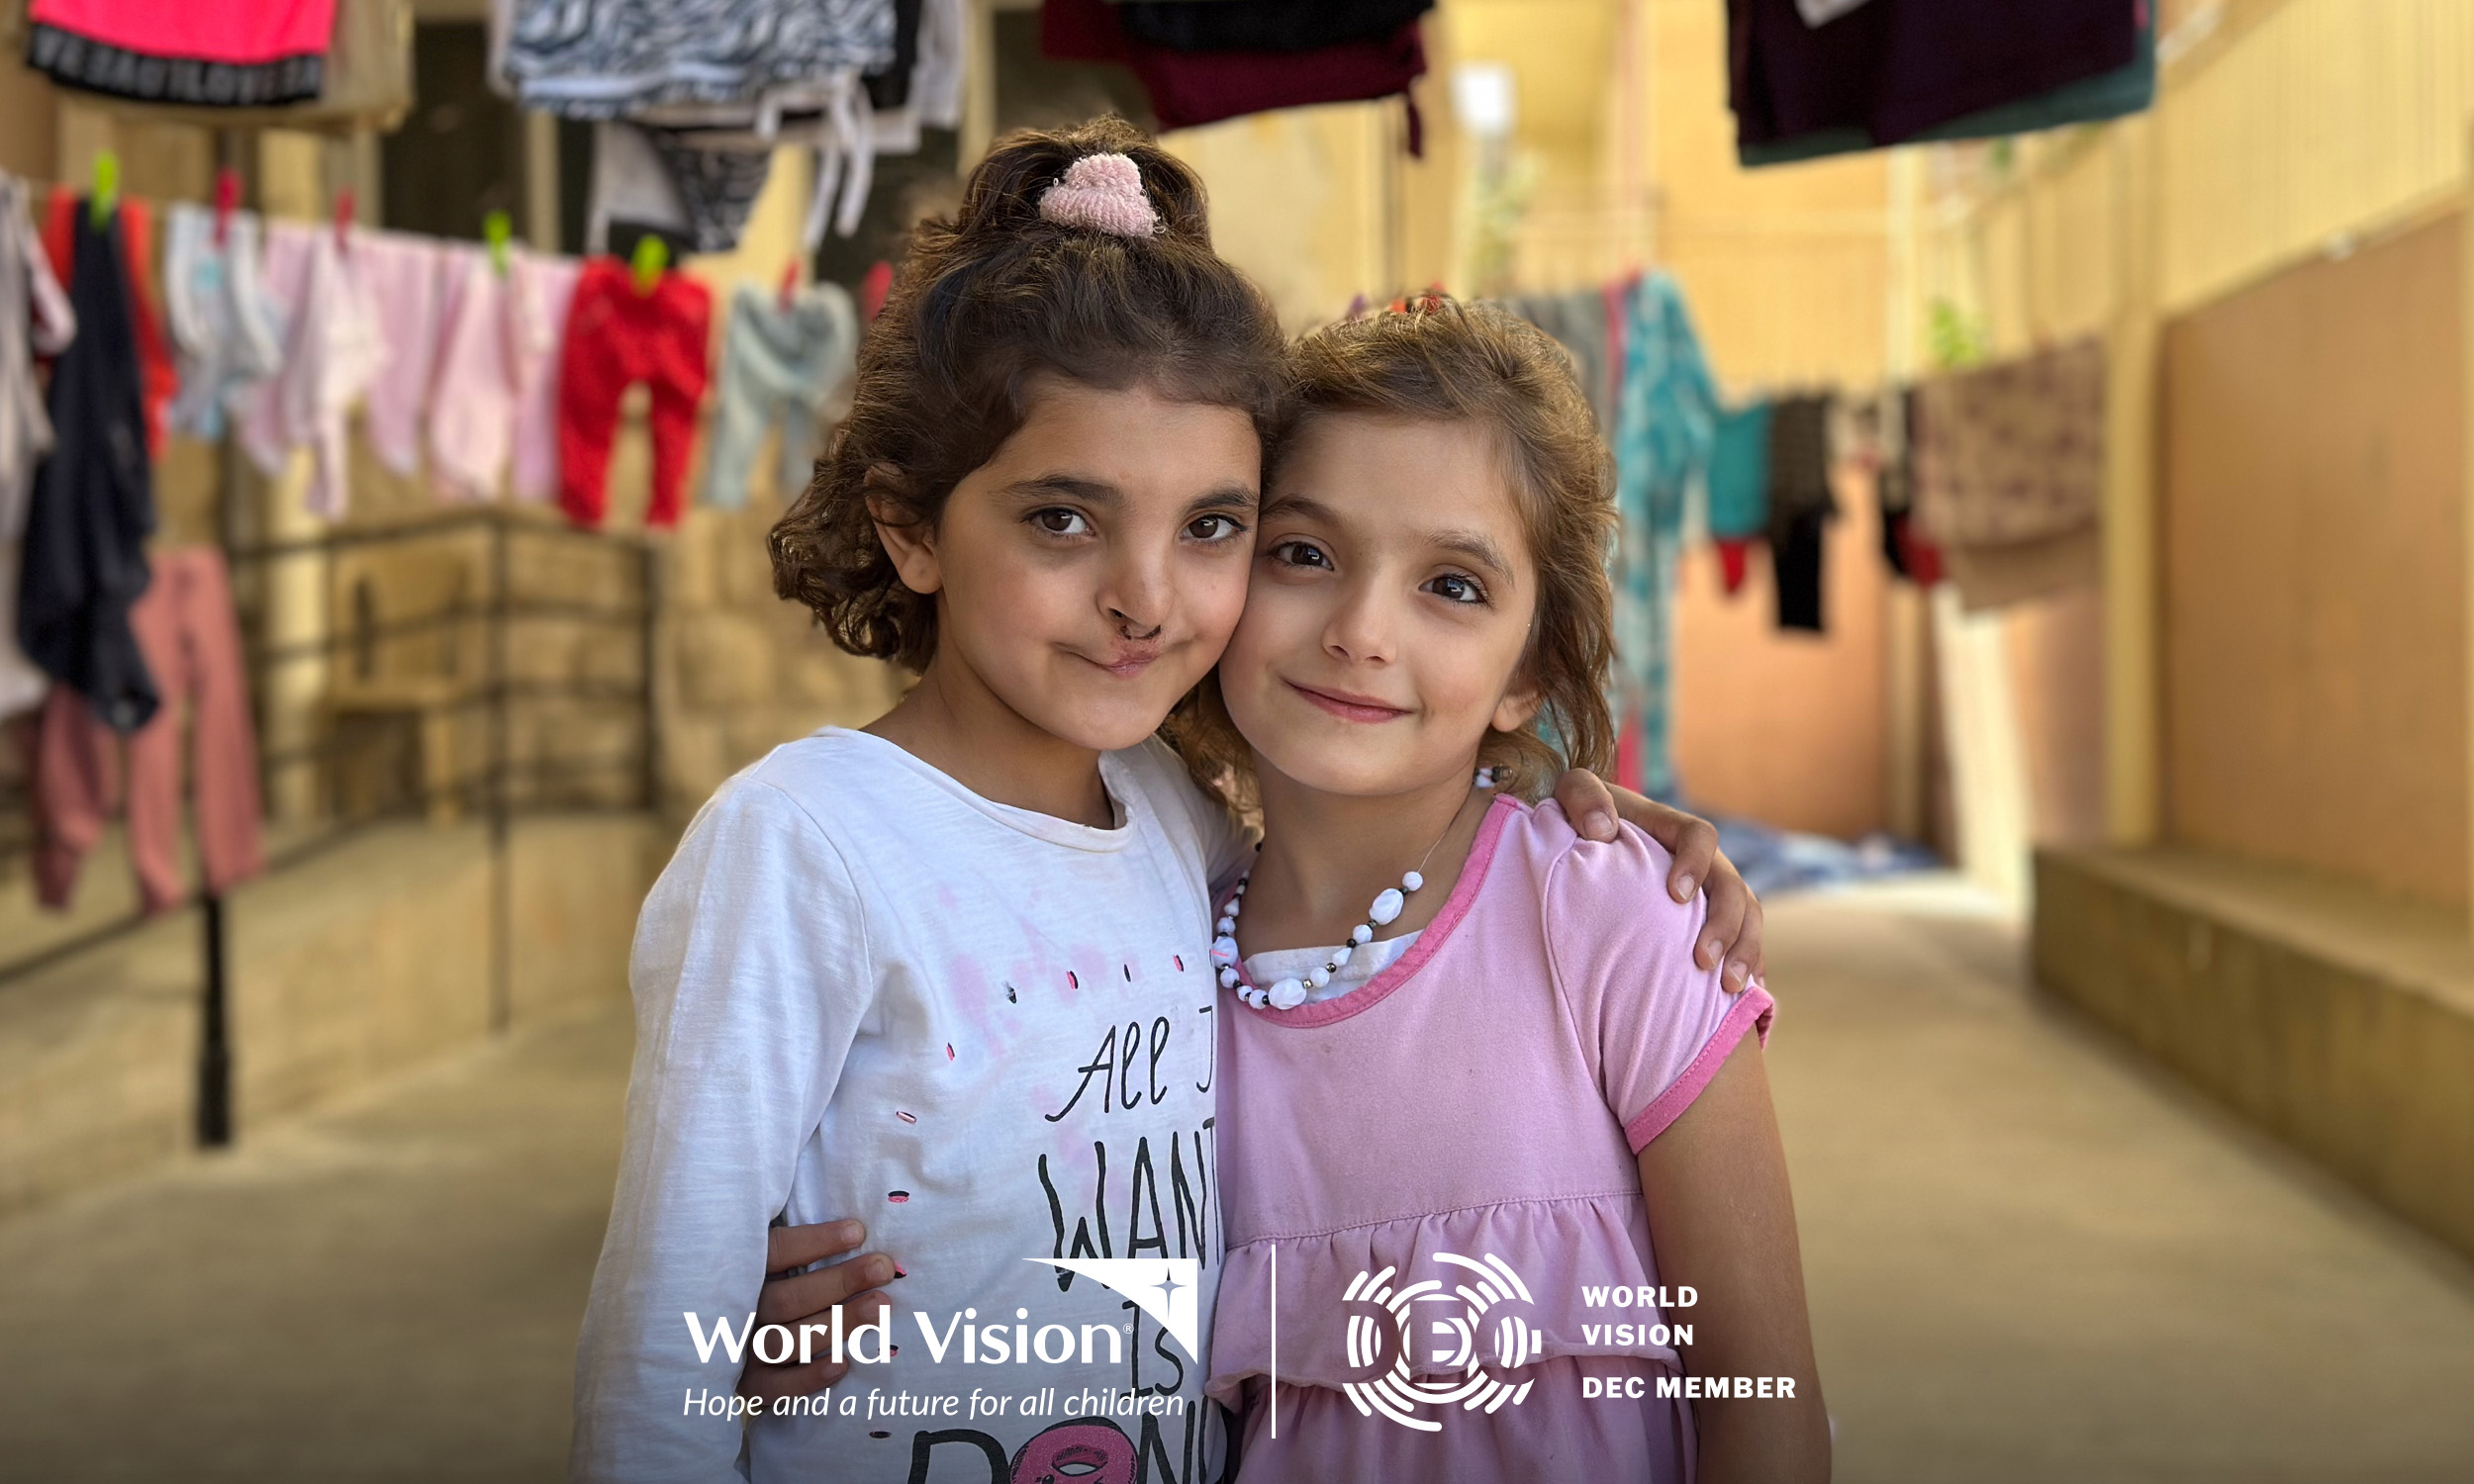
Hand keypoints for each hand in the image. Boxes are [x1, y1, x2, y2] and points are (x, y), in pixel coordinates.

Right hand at [738, 1220, 900, 1402]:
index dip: (816, 1242)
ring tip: (878, 1308)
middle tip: (882, 1269)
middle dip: (840, 1282)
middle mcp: (739, 1313)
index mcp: (743, 1274)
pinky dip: (809, 1378)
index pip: (776, 1252)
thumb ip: (800, 1250)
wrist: (727, 1349)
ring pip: (785, 1341)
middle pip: (787, 1298)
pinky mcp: (751, 1388)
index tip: (858, 1232)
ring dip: (835, 1324)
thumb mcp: (774, 1265)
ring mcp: (742, 1353)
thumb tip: (857, 1230)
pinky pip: (777, 1389)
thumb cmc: (771, 1292)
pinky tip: (843, 1364)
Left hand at [1550, 770, 1764, 993]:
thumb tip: (1600, 830)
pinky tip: (1745, 995)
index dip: (1696, 863)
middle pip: (1732, 885)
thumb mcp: (1571, 795)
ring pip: (1747, 915)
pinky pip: (1743, 939)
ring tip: (1728, 987)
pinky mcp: (1708, 918)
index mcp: (1670, 827)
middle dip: (1726, 924)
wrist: (1584, 840)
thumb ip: (1582, 797)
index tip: (1676, 896)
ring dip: (1744, 949)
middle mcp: (1701, 860)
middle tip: (1703, 961)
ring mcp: (1709, 890)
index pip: (1701, 836)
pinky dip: (1749, 963)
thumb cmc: (1579, 818)